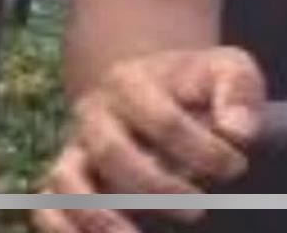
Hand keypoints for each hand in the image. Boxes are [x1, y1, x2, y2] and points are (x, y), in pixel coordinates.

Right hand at [33, 46, 262, 232]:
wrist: (156, 90)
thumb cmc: (196, 88)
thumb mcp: (226, 70)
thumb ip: (239, 91)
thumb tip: (238, 132)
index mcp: (131, 81)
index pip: (162, 119)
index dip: (202, 150)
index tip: (236, 167)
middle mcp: (94, 113)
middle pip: (113, 153)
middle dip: (159, 188)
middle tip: (198, 210)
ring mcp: (75, 148)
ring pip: (68, 181)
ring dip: (103, 218)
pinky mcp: (65, 183)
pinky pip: (47, 208)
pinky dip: (63, 230)